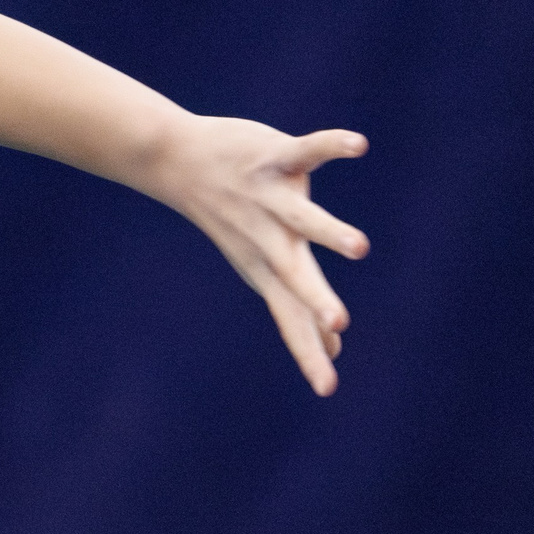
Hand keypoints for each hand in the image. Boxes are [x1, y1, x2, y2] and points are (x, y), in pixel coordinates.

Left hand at [150, 118, 369, 394]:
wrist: (174, 161)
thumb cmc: (235, 219)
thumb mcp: (266, 265)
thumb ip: (302, 302)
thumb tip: (333, 344)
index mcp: (267, 267)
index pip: (289, 318)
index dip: (306, 351)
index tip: (326, 388)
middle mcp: (267, 238)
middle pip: (294, 277)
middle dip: (316, 300)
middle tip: (340, 325)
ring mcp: (268, 199)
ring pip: (300, 219)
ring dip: (328, 232)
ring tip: (359, 248)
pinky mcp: (272, 158)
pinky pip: (307, 151)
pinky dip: (332, 145)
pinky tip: (358, 146)